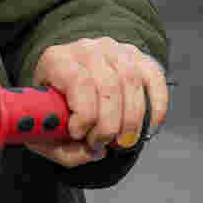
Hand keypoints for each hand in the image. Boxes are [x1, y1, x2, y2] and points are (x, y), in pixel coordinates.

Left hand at [22, 38, 168, 166]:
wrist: (66, 83)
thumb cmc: (55, 110)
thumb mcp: (46, 132)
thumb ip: (65, 150)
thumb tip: (95, 153)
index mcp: (56, 61)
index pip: (79, 82)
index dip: (85, 114)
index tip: (79, 134)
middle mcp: (86, 49)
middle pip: (109, 85)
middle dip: (109, 124)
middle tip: (102, 144)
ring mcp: (114, 50)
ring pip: (132, 81)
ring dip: (132, 119)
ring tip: (123, 141)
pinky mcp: (137, 56)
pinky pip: (154, 78)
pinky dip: (157, 106)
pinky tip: (148, 128)